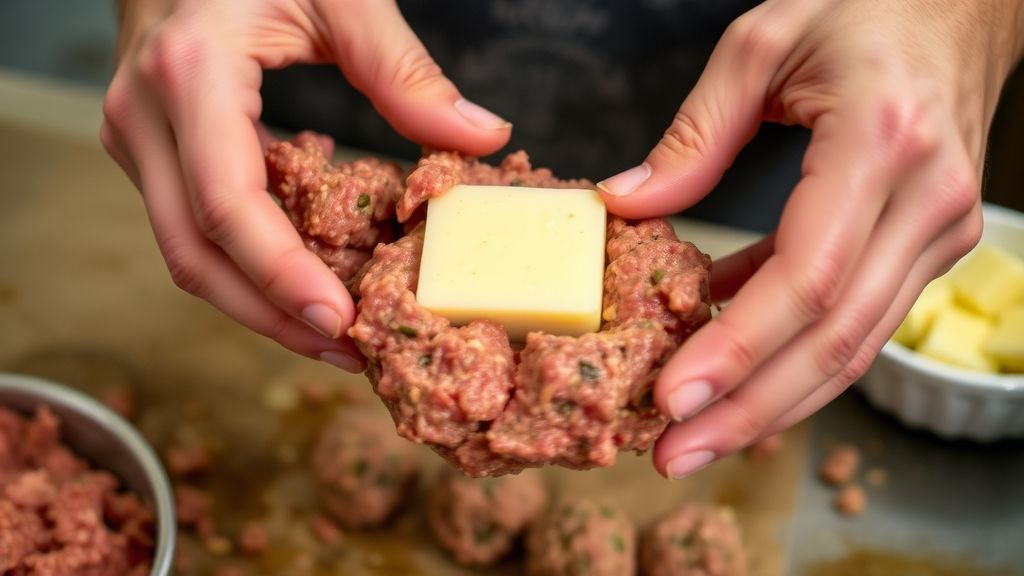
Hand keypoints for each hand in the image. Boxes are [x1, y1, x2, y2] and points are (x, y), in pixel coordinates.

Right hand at [101, 0, 510, 369]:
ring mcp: (138, 141)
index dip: (282, 275)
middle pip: (197, 254)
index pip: (228, 203)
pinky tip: (305, 288)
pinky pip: (196, 231)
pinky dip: (249, 270)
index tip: (341, 322)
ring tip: (335, 338)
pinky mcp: (149, 157)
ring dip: (259, 306)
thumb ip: (403, 67)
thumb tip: (479, 134)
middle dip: (272, 316)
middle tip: (348, 353)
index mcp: (191, 73)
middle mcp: (145, 118)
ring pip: (188, 256)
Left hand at [597, 0, 1023, 477]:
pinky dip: (790, 354)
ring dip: (771, 402)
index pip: (808, 277)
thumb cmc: (865, 11)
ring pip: (853, 348)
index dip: (739, 349)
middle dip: (749, 409)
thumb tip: (627, 205)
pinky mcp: (925, 248)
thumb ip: (694, 133)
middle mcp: (923, 203)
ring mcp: (936, 233)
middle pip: (835, 338)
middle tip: (672, 456)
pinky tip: (729, 371)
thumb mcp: (763, 44)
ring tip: (693, 439)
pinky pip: (854, 319)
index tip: (674, 398)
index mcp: (879, 144)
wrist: (960, 8)